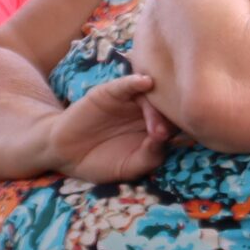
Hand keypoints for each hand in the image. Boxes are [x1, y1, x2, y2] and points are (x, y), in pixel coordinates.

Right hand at [45, 74, 174, 182]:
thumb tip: (164, 141)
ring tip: (155, 127)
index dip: (185, 130)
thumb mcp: (130, 167)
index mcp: (158, 128)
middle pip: (169, 107)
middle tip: (164, 134)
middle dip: (172, 119)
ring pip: (151, 95)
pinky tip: (145, 82)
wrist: (65, 154)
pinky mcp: (110, 92)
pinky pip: (126, 84)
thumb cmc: (102, 162)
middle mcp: (148, 111)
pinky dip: (135, 81)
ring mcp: (130, 100)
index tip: (183, 142)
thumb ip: (150, 157)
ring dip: (156, 108)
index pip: (180, 123)